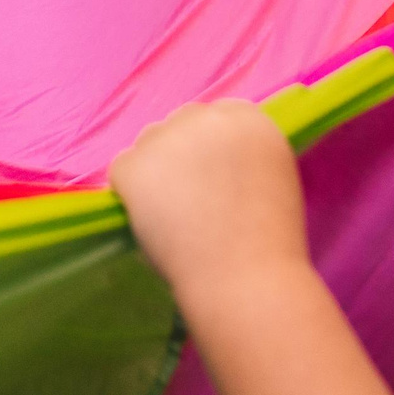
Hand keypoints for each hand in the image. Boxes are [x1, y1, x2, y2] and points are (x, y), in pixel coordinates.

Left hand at [111, 100, 306, 306]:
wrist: (245, 278)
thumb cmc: (267, 243)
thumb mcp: (271, 179)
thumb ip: (240, 156)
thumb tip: (203, 158)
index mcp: (250, 118)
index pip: (216, 117)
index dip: (210, 150)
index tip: (214, 180)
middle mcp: (206, 116)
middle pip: (179, 125)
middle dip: (180, 157)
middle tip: (191, 202)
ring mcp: (166, 137)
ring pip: (148, 146)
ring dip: (155, 173)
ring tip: (175, 218)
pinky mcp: (134, 163)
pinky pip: (122, 172)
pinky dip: (131, 196)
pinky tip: (156, 224)